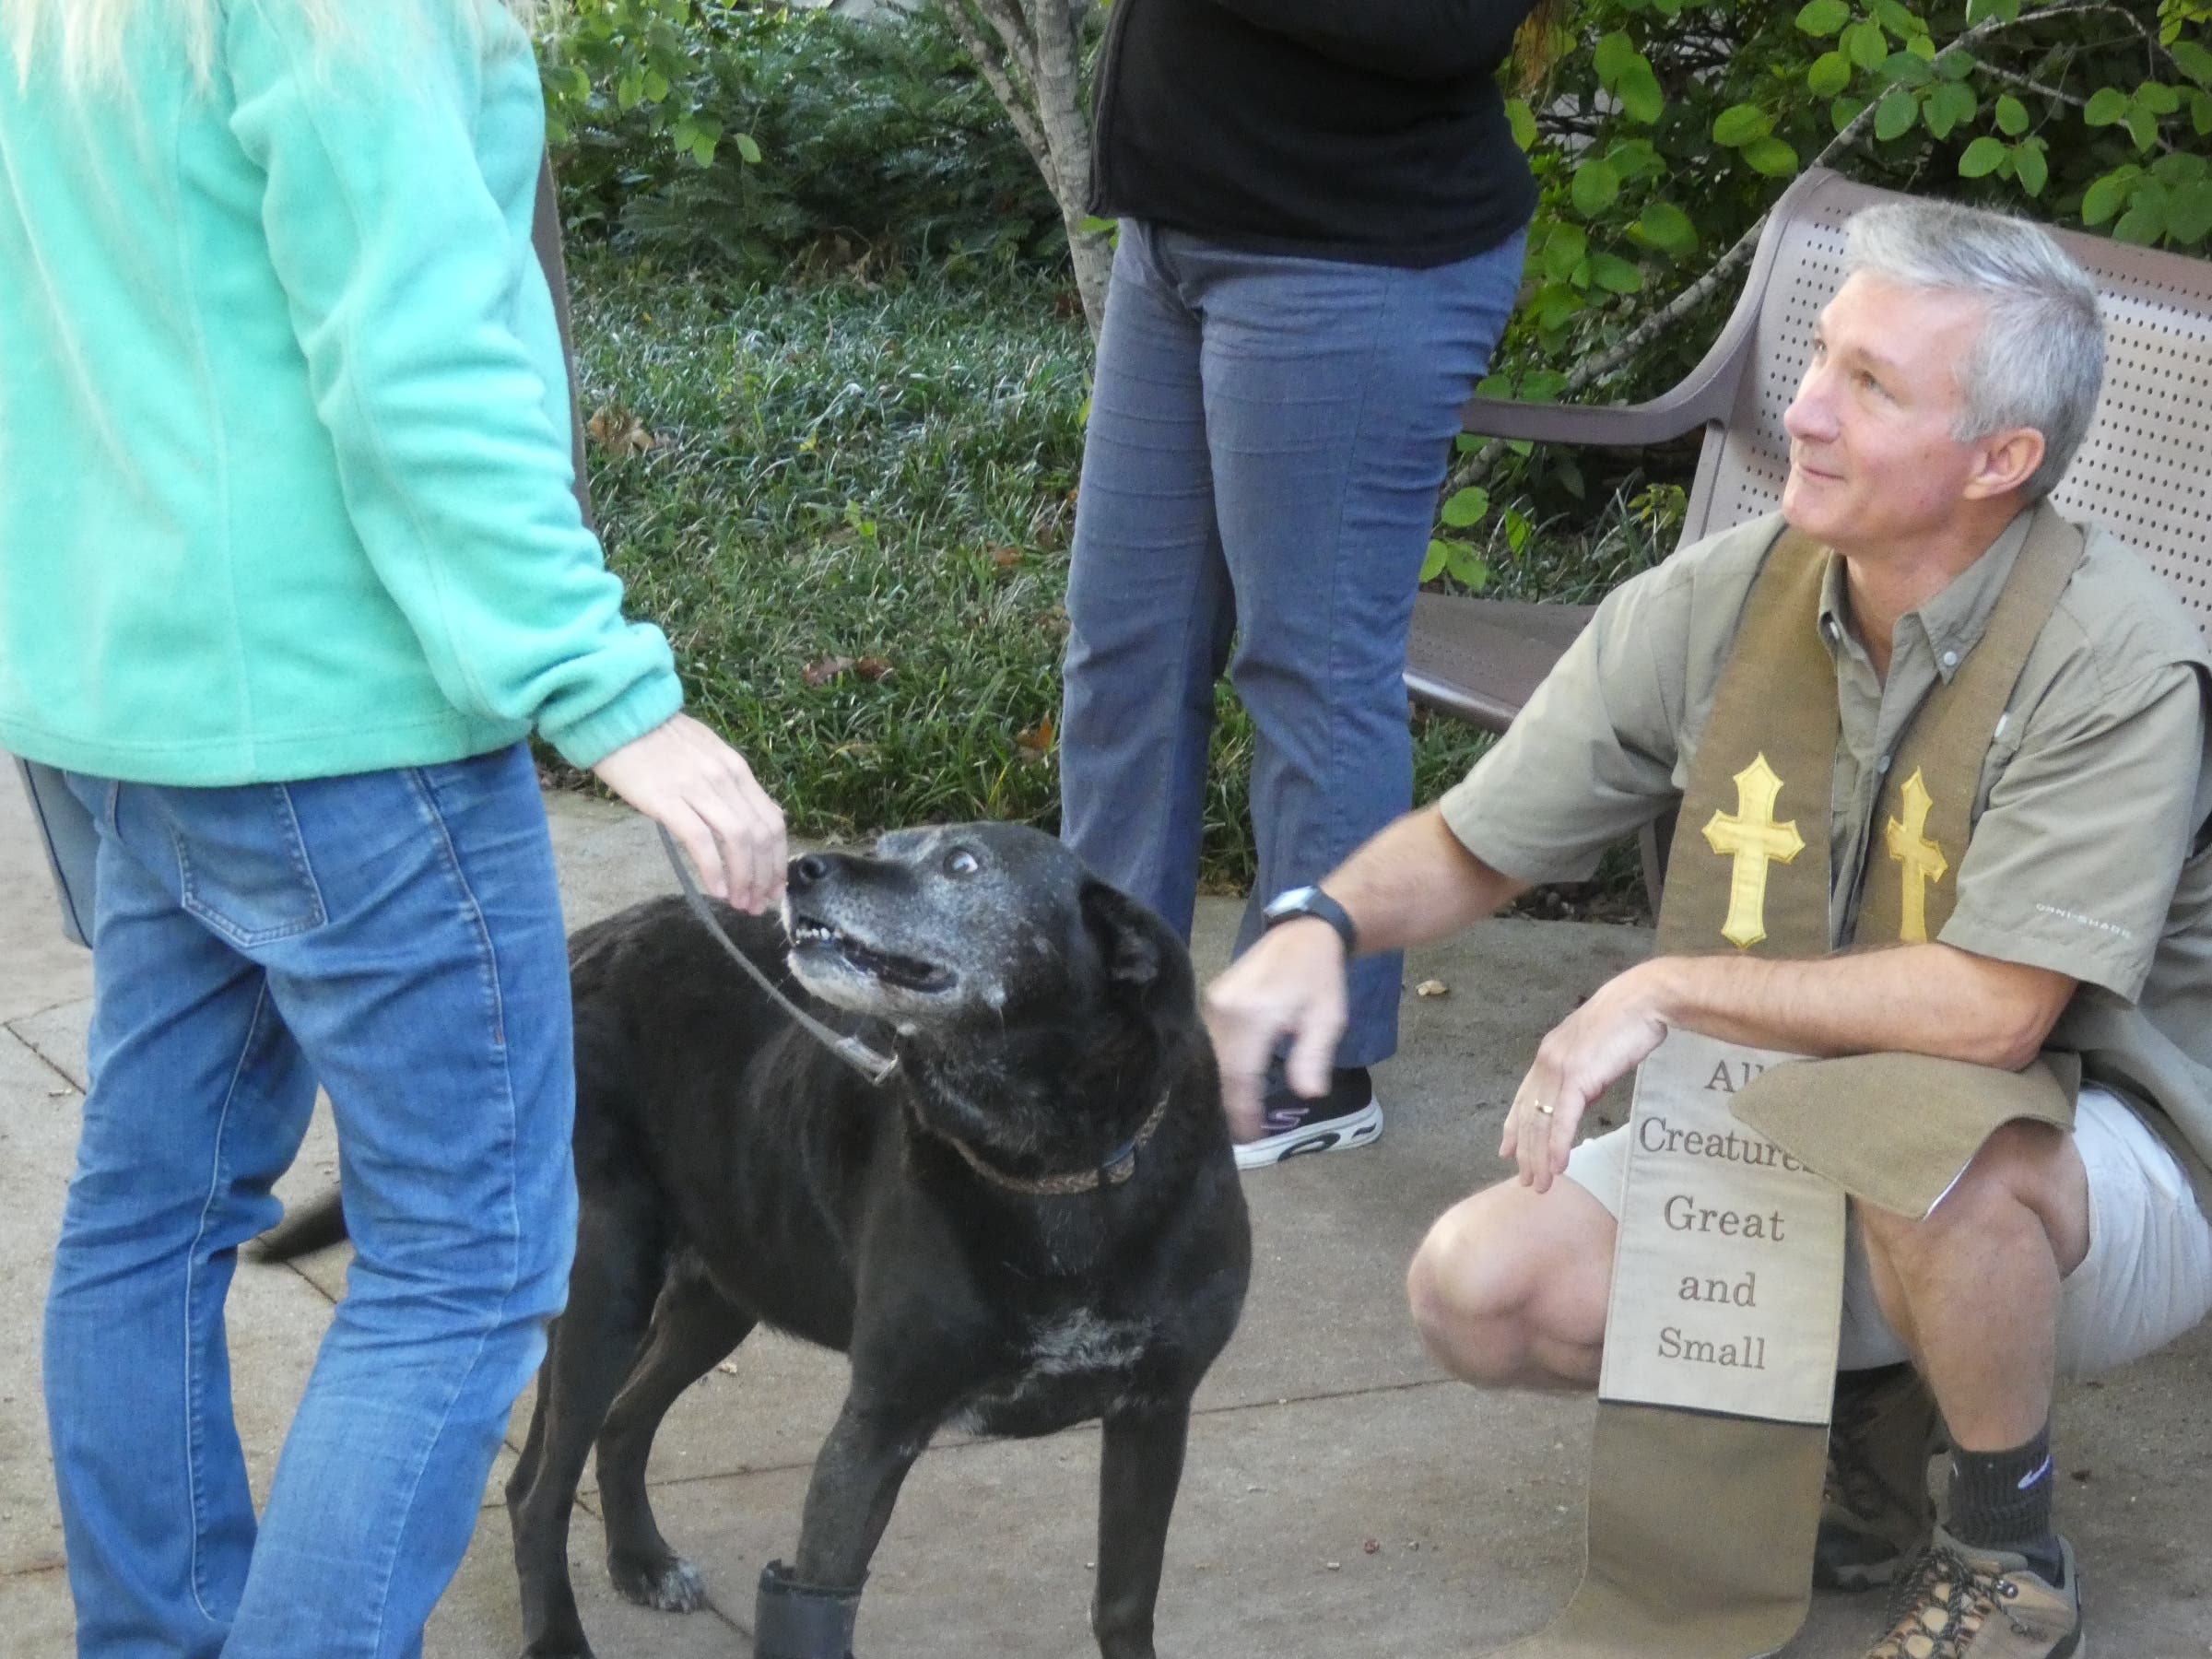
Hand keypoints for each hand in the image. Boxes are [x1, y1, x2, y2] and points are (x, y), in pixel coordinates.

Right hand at [590, 713, 786, 912]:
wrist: (617, 714)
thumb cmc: (656, 737)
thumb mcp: (705, 753)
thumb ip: (727, 784)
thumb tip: (744, 820)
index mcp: (737, 769)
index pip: (772, 819)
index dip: (777, 859)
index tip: (773, 886)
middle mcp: (726, 778)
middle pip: (761, 835)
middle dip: (765, 876)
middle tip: (758, 904)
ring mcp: (698, 787)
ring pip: (738, 840)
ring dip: (744, 879)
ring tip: (740, 903)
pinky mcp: (667, 799)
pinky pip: (701, 840)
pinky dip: (714, 869)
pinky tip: (716, 890)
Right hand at [1202, 919, 1347, 1141]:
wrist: (1303, 933)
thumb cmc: (1320, 978)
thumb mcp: (1328, 1019)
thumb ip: (1313, 1057)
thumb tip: (1307, 1094)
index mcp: (1253, 1013)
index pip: (1240, 1075)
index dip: (1243, 1111)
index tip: (1251, 1138)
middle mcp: (1223, 1007)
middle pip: (1219, 1070)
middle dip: (1229, 1105)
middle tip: (1241, 1137)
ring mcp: (1213, 1002)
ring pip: (1211, 1058)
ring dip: (1222, 1088)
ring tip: (1235, 1119)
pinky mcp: (1211, 1000)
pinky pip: (1210, 1042)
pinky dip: (1219, 1067)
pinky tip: (1229, 1087)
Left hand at [1501, 960, 1671, 1191]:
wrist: (1644, 1001)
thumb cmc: (1629, 1023)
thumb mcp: (1598, 1052)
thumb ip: (1584, 1075)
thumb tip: (1583, 1096)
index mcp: (1549, 1053)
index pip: (1523, 1097)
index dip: (1514, 1126)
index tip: (1506, 1151)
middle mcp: (1547, 1061)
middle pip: (1528, 1115)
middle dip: (1525, 1151)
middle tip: (1526, 1180)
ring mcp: (1559, 1068)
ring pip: (1541, 1121)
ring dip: (1540, 1157)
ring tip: (1540, 1184)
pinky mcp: (1577, 1075)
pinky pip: (1563, 1118)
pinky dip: (1558, 1145)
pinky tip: (1558, 1166)